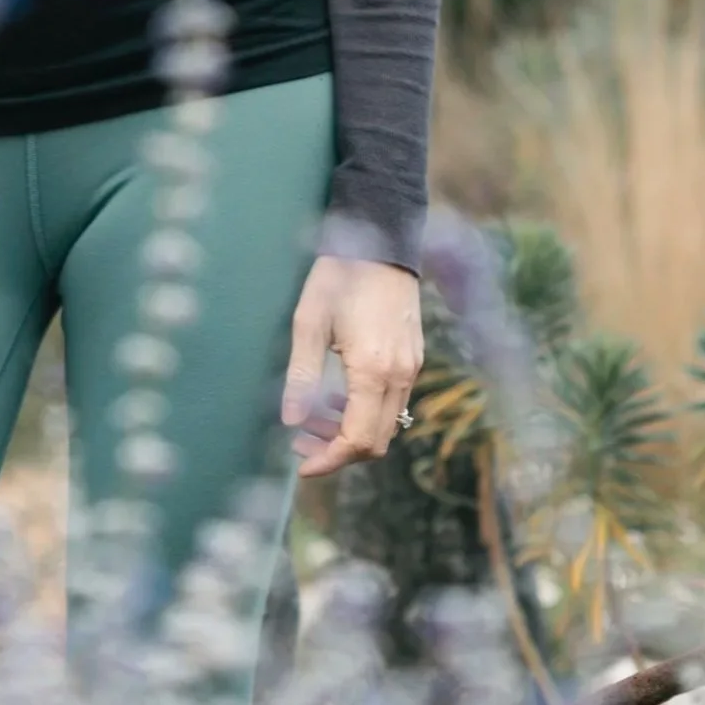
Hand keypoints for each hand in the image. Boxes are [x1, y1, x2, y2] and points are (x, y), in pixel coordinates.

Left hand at [281, 254, 422, 477]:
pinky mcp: (414, 357)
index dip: (330, 460)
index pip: (357, 440)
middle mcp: (400, 375)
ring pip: (387, 424)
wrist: (383, 238)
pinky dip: (366, 411)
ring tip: (313, 419)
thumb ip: (301, 375)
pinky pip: (394, 402)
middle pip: (376, 442)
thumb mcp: (309, 321)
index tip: (302, 465)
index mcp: (374, 371)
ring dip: (352, 432)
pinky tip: (338, 395)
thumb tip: (291, 420)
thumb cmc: (341, 275)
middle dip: (338, 452)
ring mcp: (411, 367)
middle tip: (301, 443)